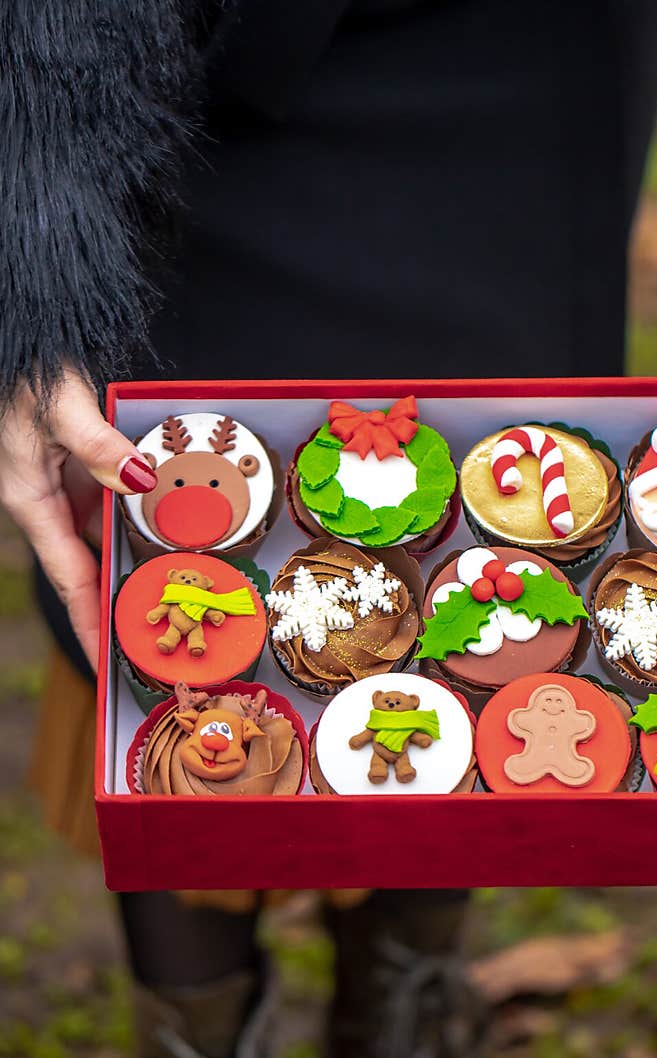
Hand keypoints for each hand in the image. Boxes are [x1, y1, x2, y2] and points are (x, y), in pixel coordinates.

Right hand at [0, 368, 156, 669]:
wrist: (15, 332)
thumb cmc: (21, 368)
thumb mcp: (58, 406)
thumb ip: (97, 446)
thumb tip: (136, 478)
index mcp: (31, 500)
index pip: (68, 578)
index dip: (88, 623)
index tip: (105, 662)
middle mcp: (48, 500)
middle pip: (90, 567)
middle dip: (120, 603)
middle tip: (161, 637)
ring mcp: (66, 484)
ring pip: (106, 536)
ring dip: (137, 562)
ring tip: (177, 596)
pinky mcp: (83, 466)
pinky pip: (114, 505)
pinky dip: (140, 521)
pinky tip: (174, 531)